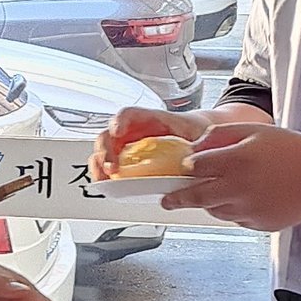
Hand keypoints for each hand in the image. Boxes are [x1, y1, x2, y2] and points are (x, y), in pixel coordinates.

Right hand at [90, 107, 209, 178]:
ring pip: (104, 150)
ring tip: (105, 179)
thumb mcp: (200, 136)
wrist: (200, 134)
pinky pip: (109, 166)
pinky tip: (109, 185)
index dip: (119, 122)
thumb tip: (195, 165)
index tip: (117, 132)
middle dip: (105, 151)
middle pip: (109, 134)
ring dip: (100, 165)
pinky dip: (105, 175)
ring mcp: (128, 145)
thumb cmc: (198, 132)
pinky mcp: (127, 160)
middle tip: (111, 167)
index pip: (128, 114)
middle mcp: (135, 130)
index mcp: (152, 120)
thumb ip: (197, 147)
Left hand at [167, 123, 300, 228]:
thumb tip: (195, 148)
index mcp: (236, 160)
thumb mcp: (253, 131)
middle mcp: (238, 187)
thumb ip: (220, 136)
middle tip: (167, 200)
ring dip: (209, 202)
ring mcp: (248, 209)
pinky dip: (234, 210)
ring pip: (215, 210)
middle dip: (177, 198)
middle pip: (196, 196)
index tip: (182, 168)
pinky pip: (236, 219)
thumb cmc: (290, 149)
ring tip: (221, 190)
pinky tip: (249, 196)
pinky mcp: (259, 224)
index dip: (187, 167)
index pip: (196, 167)